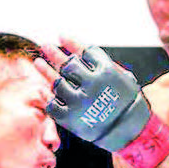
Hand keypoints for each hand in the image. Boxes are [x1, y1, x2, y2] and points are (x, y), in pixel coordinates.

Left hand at [35, 39, 168, 167]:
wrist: (130, 130)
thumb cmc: (128, 102)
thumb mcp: (123, 76)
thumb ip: (104, 63)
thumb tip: (84, 51)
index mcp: (106, 71)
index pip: (84, 51)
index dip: (71, 43)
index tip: (61, 37)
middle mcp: (91, 84)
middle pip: (67, 64)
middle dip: (55, 53)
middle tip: (45, 46)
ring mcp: (79, 102)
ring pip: (57, 82)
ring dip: (46, 71)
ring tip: (38, 63)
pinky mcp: (70, 118)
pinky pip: (52, 104)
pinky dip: (48, 97)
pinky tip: (44, 88)